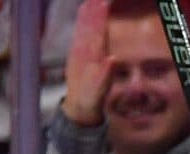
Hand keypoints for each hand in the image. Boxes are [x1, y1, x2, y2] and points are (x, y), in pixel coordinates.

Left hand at [62, 0, 112, 124]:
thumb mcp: (100, 91)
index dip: (101, 18)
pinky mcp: (76, 52)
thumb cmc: (91, 100)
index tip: (105, 4)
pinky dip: (81, 19)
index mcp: (90, 59)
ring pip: (83, 26)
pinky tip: (83, 10)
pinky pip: (79, 31)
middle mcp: (83, 52)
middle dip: (94, 10)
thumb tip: (113, 59)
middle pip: (89, 26)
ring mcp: (78, 51)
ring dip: (88, 11)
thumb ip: (105, 75)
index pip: (97, 34)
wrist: (77, 107)